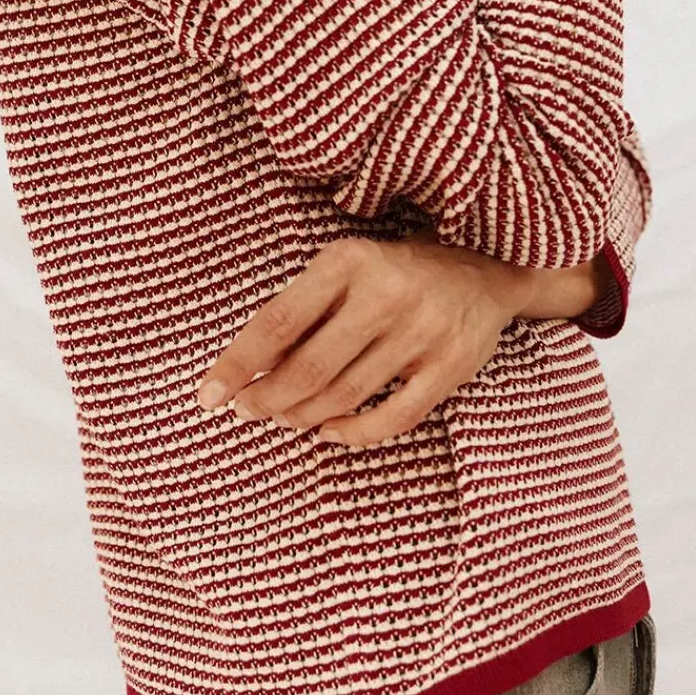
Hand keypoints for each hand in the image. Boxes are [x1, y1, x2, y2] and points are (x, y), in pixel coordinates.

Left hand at [194, 232, 591, 449]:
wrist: (487, 268)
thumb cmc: (395, 272)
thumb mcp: (346, 270)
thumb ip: (303, 311)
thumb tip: (247, 370)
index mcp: (348, 261)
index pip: (277, 322)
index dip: (237, 364)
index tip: (208, 395)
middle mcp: (385, 294)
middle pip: (308, 369)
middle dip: (267, 399)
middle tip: (247, 410)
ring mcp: (422, 332)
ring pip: (344, 396)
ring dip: (303, 415)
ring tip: (282, 416)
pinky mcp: (451, 367)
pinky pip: (392, 418)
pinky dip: (352, 433)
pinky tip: (328, 431)